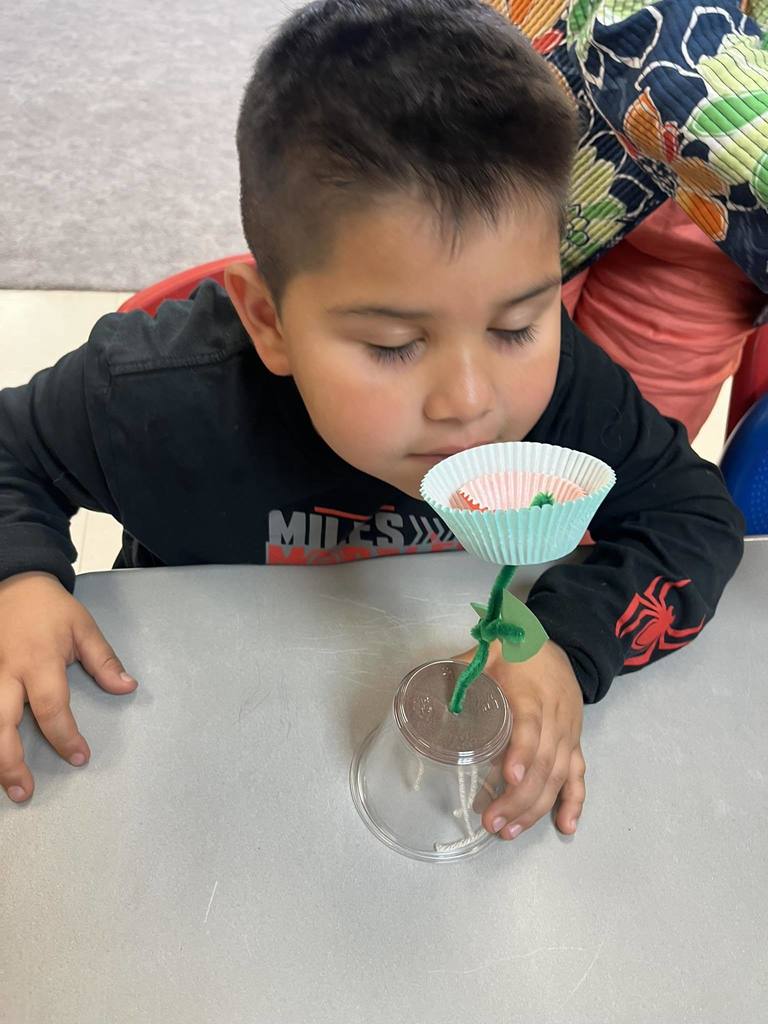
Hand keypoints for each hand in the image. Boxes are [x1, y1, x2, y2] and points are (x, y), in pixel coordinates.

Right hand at [0, 572, 137, 802]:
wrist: (12, 581)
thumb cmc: (50, 608)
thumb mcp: (83, 627)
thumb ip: (103, 661)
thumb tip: (127, 688)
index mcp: (39, 662)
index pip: (52, 709)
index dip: (66, 737)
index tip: (80, 756)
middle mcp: (6, 673)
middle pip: (2, 726)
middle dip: (12, 763)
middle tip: (26, 792)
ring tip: (4, 785)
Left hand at [452, 639, 584, 840]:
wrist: (557, 645)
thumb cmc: (515, 652)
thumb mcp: (486, 653)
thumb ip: (459, 673)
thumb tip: (424, 697)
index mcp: (530, 692)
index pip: (530, 724)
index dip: (521, 750)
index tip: (508, 776)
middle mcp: (554, 716)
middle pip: (544, 761)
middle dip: (519, 797)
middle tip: (492, 821)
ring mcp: (567, 732)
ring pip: (559, 774)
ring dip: (537, 807)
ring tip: (510, 831)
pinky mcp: (574, 742)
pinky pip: (578, 774)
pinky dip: (575, 801)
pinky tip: (565, 826)